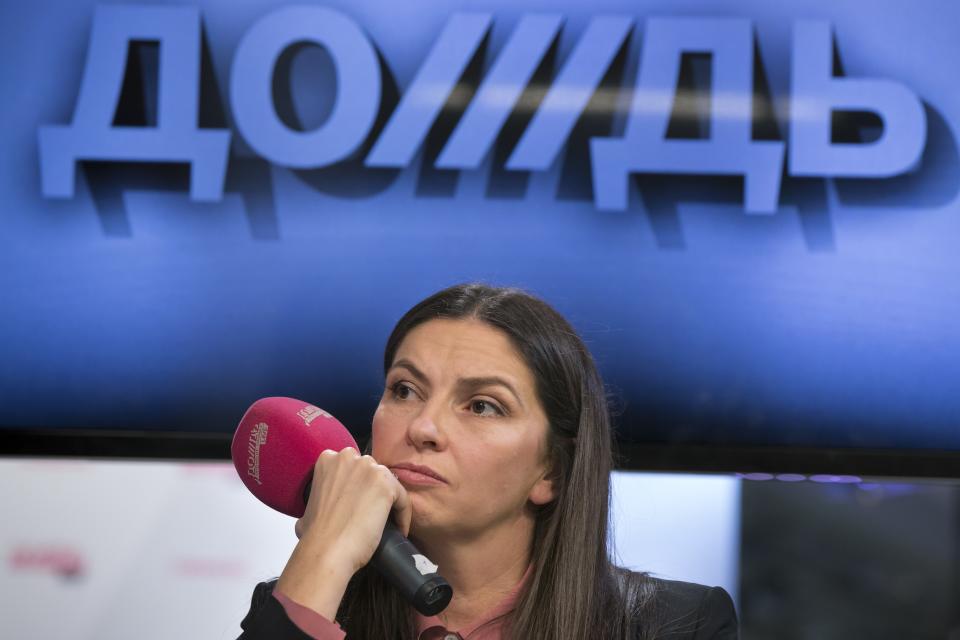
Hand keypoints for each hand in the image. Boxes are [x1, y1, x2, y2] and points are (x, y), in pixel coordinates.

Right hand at [276, 448, 410, 616]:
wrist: (326, 550)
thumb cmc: (316, 534)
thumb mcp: (309, 505)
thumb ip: (321, 496)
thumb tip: (324, 508)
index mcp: (327, 459)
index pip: (354, 469)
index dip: (358, 487)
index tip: (359, 504)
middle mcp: (348, 457)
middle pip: (371, 473)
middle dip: (374, 491)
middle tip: (373, 513)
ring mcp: (368, 469)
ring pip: (389, 484)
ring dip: (389, 502)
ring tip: (387, 523)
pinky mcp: (386, 485)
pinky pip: (402, 498)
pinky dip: (403, 514)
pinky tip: (399, 529)